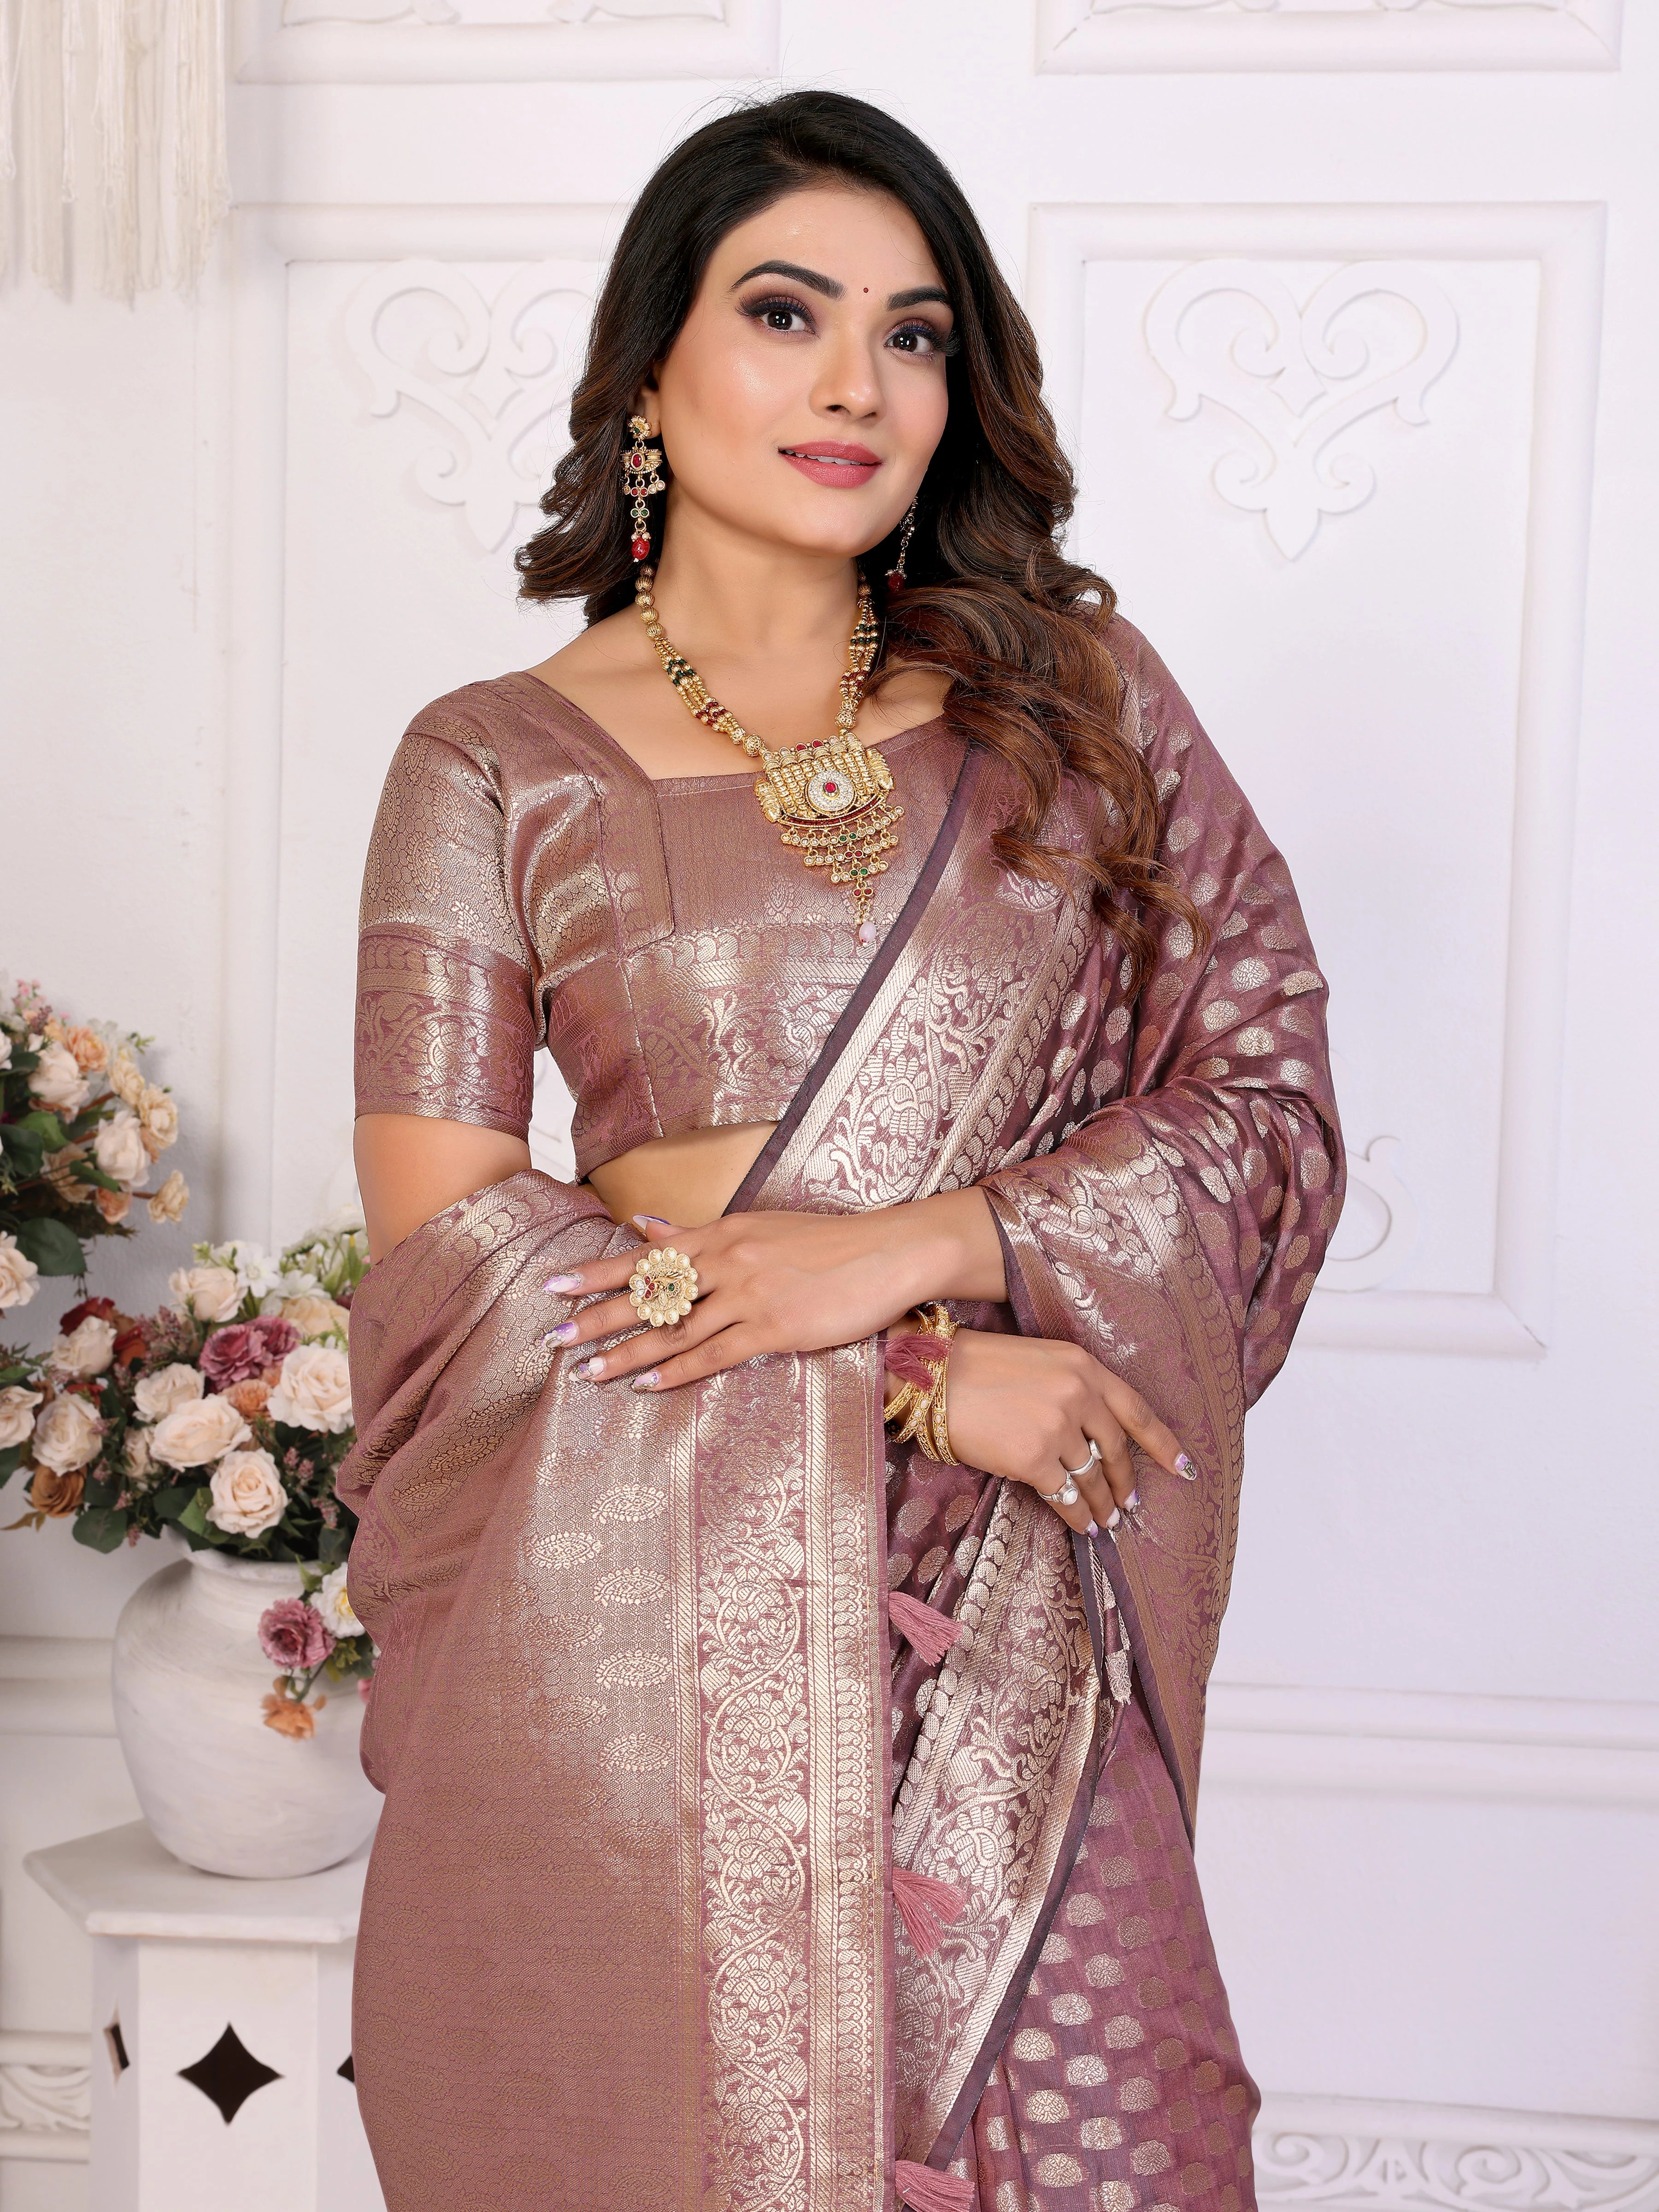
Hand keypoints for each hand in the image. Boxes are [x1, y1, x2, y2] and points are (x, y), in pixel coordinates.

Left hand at [545, 1206, 976, 1389]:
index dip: (596, 1273)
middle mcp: (727, 1260)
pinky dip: (675, 1373)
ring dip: (627, 1353)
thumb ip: (700, 1234)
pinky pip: (713, 1355)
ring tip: (587, 1372)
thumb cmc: (827, 1242)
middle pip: (649, 1294)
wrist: (888, 1252)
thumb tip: (646, 1227)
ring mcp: (749, 1295)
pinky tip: (644, 1387)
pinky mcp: (774, 1327)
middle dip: (597, 1316)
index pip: (646, 1256)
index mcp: (721, 1233)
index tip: (554, 1286)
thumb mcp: (757, 1227)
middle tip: (553, 1337)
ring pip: (674, 1329)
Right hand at [937, 1327, 1190, 1537]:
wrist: (931, 1374)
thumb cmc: (978, 1366)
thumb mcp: (1040, 1361)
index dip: (1163, 1443)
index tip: (1183, 1468)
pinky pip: (1063, 1496)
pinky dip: (1076, 1515)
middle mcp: (1077, 1394)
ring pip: (1091, 1478)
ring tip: (1106, 1521)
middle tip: (1129, 1504)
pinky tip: (1081, 1526)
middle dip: (1125, 1482)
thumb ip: (1073, 1388)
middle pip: (1115, 1450)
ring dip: (1101, 1505)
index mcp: (1083, 1366)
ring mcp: (1056, 1428)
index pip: (1136, 1410)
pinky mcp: (1032, 1458)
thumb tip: (1093, 1436)